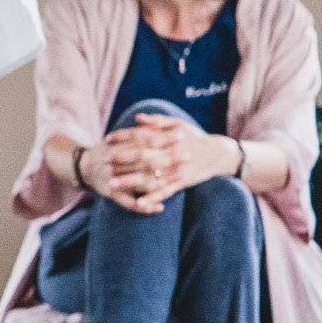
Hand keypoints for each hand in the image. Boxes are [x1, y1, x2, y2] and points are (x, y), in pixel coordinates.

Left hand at [83, 118, 237, 213]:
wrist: (217, 155)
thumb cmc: (195, 137)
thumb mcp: (179, 124)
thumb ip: (158, 121)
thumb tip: (138, 118)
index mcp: (169, 136)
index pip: (142, 135)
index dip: (124, 136)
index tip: (107, 138)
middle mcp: (172, 153)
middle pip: (143, 156)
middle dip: (123, 158)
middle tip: (104, 160)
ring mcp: (176, 170)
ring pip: (151, 176)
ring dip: (131, 181)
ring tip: (112, 184)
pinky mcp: (181, 183)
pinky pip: (165, 192)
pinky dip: (152, 198)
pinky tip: (138, 204)